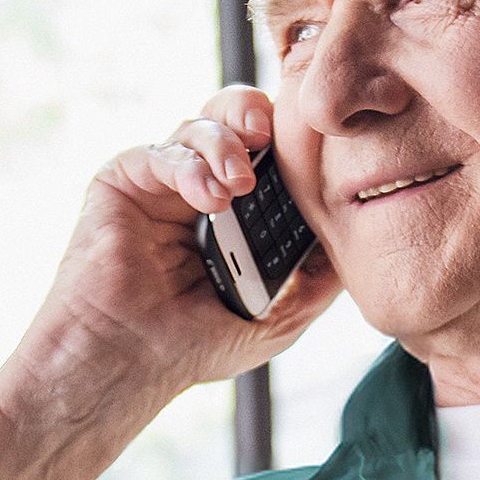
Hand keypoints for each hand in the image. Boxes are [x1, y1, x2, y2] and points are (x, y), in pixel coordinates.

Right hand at [16, 87, 345, 411]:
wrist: (127, 363)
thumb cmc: (191, 348)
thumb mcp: (277, 318)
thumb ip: (316, 279)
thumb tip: (357, 241)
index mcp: (238, 213)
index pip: (271, 155)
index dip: (291, 144)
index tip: (313, 149)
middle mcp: (200, 188)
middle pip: (235, 120)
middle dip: (257, 116)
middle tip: (271, 136)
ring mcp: (162, 183)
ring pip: (200, 125)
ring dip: (226, 143)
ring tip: (240, 182)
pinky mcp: (123, 182)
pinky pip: (161, 151)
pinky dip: (189, 165)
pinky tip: (209, 197)